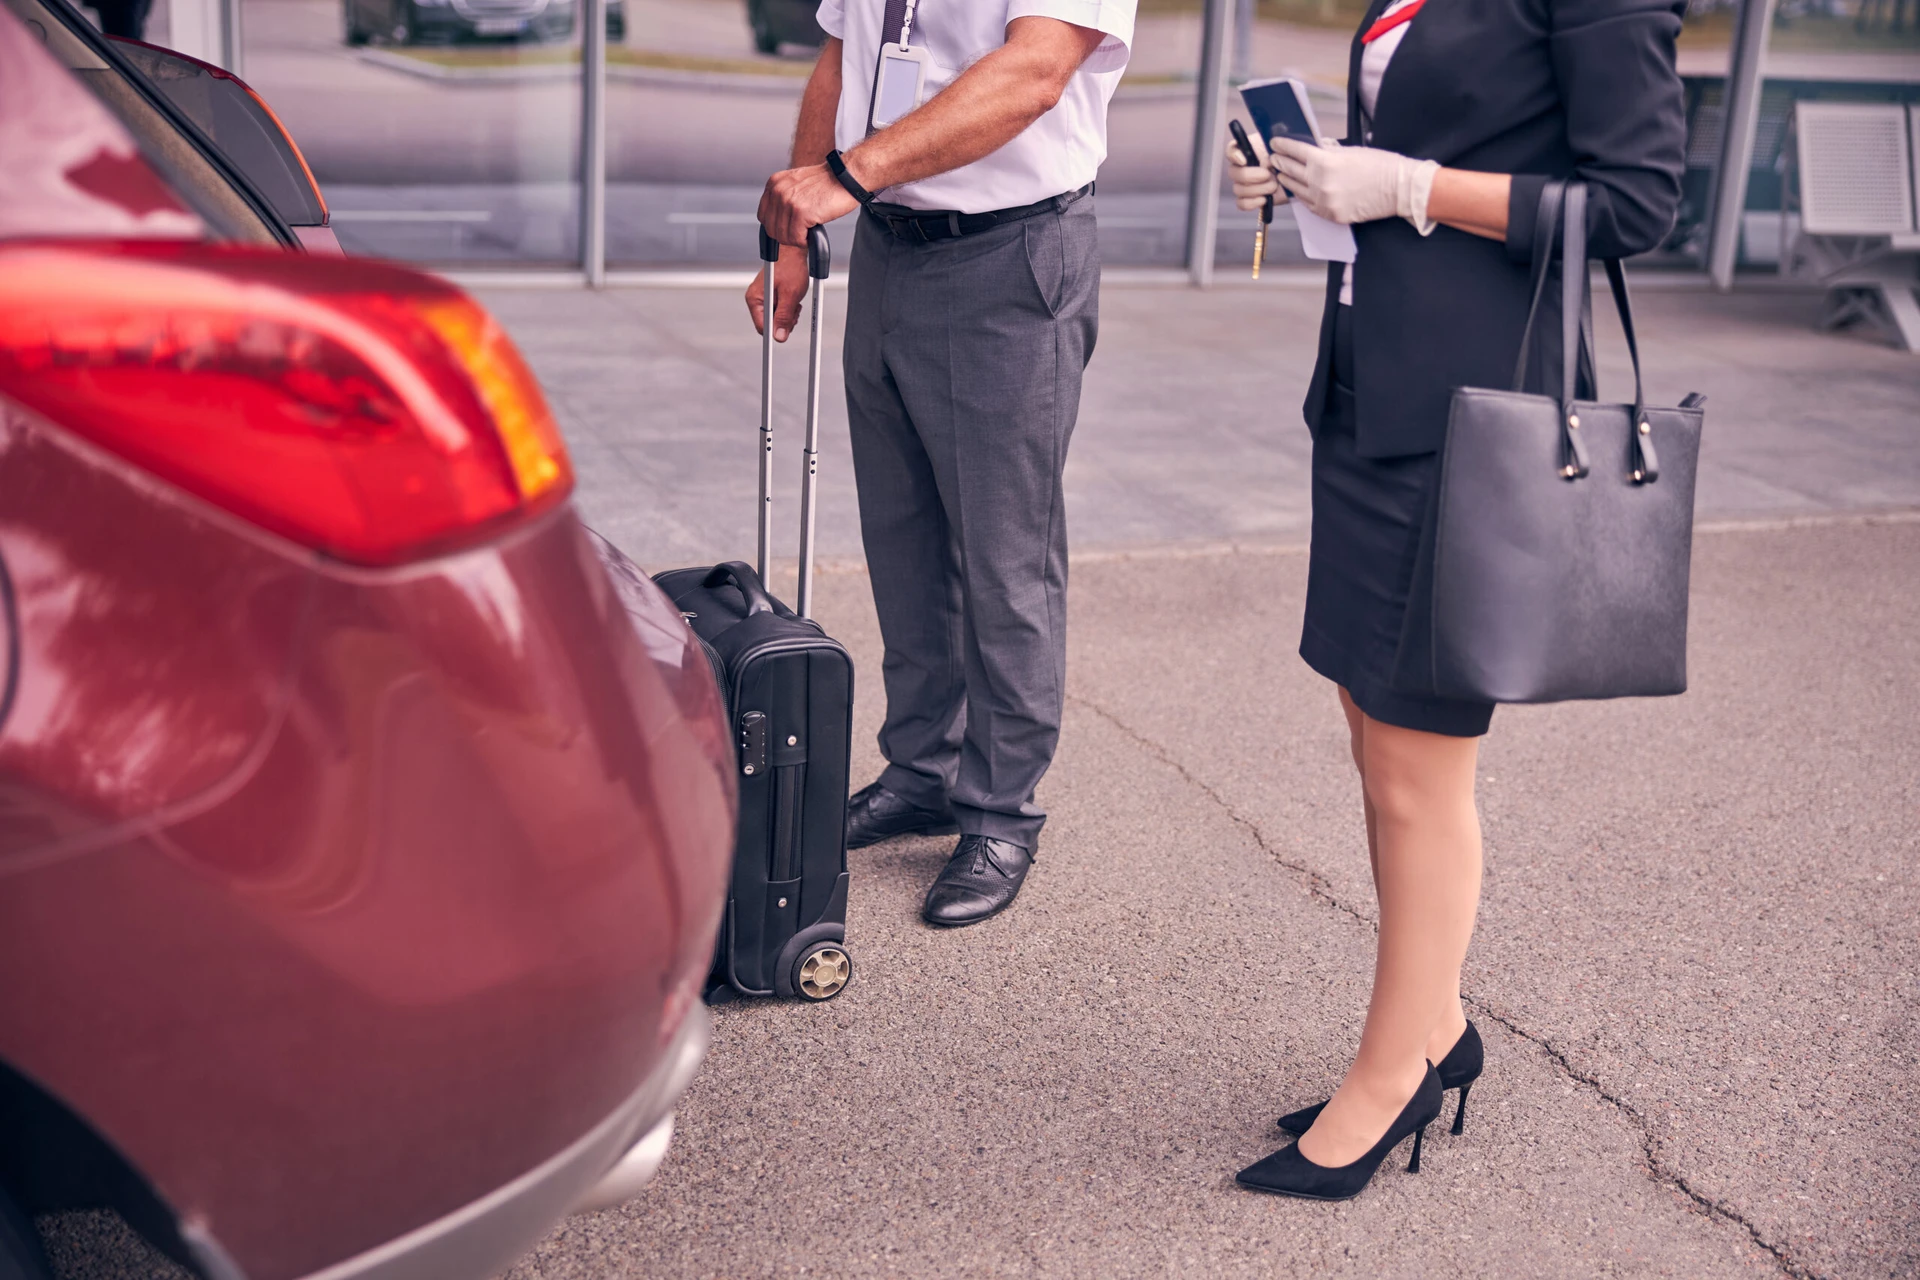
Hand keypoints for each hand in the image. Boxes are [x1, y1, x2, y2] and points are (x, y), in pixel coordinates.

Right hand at [744, 243, 812, 341]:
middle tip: (794, 310)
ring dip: (788, 315)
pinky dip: (787, 309)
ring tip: (795, 302)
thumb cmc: (791, 266)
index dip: (776, 329)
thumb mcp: (790, 295)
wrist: (794, 251)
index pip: (762, 327)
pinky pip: (778, 310)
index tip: (788, 327)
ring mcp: (763, 298)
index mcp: (755, 299)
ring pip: (775, 318)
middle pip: (769, 324)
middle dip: (784, 321)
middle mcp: (756, 299)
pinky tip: (793, 300)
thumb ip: (784, 317)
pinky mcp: (770, 296)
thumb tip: (779, 336)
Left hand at [757, 162, 858, 247]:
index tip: (786, 230)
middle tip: (800, 232)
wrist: (846, 177)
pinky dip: (805, 240)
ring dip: (797, 239)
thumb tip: (778, 220)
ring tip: (809, 230)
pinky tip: (814, 231)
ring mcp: (788, 201)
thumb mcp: (797, 184)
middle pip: (771, 229)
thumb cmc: (828, 182)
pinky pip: (796, 238)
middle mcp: (778, 191)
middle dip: (786, 235)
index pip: (763, 215)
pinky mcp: (800, 212)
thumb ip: (784, 198)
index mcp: (775, 183)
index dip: (775, 227)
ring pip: (783, 236)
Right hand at [1226, 133, 1287, 211]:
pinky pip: (1241, 203)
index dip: (1235, 156)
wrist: (1299, 175)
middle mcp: (1242, 168)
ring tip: (1273, 186)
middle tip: (1267, 175)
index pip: (1231, 150)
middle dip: (1250, 175)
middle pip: (1233, 173)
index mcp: (1248, 151)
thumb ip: (1271, 149)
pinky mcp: (1250, 199)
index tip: (1244, 160)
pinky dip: (1251, 203)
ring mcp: (1245, 184)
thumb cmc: (1289, 157)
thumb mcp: (1283, 146)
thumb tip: (1265, 162)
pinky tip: (1264, 199)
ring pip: (1238, 189)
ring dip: (1256, 189)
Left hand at [1268, 136, 1438, 230]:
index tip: (1275, 142)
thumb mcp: (1351, 150)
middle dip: (1280, 162)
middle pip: (1291, 170)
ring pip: (1296, 190)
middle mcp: (1320, 182)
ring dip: (1287, 180)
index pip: (1295, 151)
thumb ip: (1329, 150)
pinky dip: (1302, 196)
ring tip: (1282, 174)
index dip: (1283, 145)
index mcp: (1325, 161)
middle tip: (1274, 157)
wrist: (1399, 189)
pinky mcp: (1330, 215)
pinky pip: (1309, 205)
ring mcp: (1324, 201)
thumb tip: (1314, 146)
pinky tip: (1298, 191)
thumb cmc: (1379, 165)